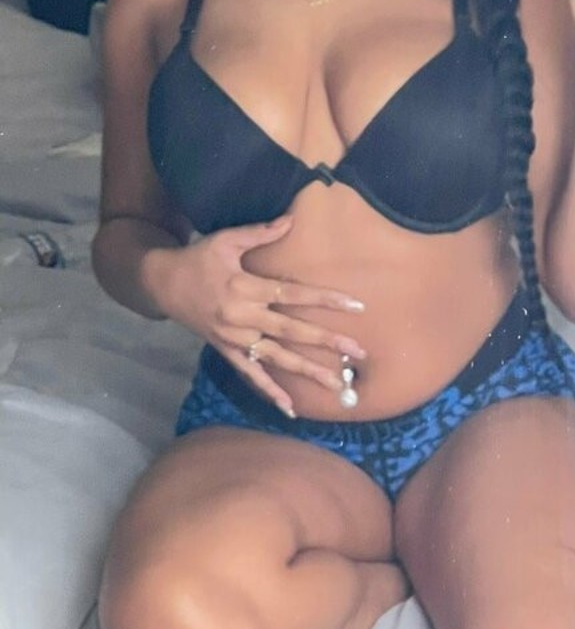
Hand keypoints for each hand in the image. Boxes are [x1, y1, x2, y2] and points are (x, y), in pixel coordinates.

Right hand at [154, 214, 366, 417]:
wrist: (162, 284)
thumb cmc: (198, 259)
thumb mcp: (226, 240)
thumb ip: (260, 232)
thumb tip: (291, 219)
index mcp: (245, 288)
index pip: (292, 295)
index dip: (325, 299)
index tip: (355, 306)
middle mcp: (243, 318)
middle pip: (292, 331)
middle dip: (327, 342)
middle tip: (359, 352)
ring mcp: (235, 339)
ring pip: (277, 359)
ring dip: (308, 371)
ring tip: (337, 385)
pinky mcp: (227, 351)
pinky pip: (251, 375)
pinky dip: (270, 392)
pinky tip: (290, 409)